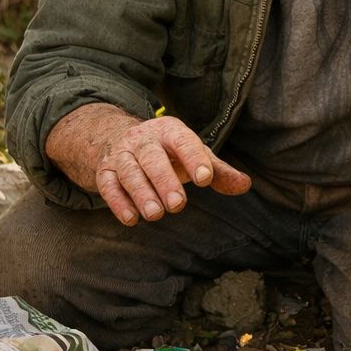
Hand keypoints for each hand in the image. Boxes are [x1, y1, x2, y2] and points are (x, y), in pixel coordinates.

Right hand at [47, 104, 251, 225]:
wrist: (118, 139)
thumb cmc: (167, 152)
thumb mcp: (193, 155)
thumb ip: (218, 171)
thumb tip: (245, 185)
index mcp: (170, 131)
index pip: (183, 142)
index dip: (194, 158)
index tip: (206, 178)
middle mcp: (143, 140)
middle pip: (152, 157)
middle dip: (164, 180)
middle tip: (178, 205)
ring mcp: (121, 155)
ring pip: (129, 172)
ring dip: (141, 194)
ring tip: (156, 215)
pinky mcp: (104, 171)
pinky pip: (108, 185)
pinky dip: (117, 202)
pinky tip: (131, 219)